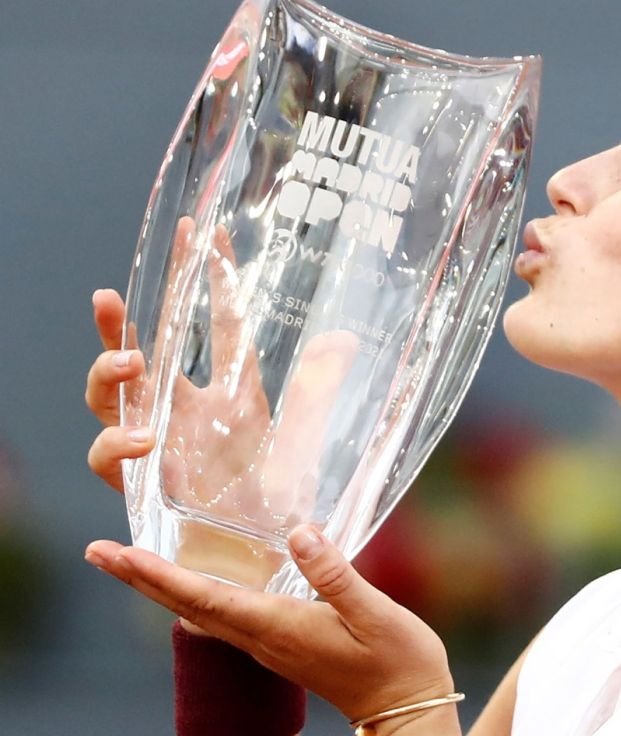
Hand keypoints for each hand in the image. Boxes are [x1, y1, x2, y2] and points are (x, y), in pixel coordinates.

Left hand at [85, 525, 460, 731]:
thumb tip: (300, 533)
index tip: (117, 553)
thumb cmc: (397, 660)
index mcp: (277, 627)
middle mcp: (262, 639)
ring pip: (201, 613)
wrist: (407, 706)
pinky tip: (192, 584)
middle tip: (97, 551)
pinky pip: (223, 617)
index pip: (204, 598)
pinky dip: (195, 595)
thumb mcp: (374, 612)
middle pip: (187, 606)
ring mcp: (269, 644)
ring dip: (161, 587)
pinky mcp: (281, 643)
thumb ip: (335, 574)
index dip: (158, 574)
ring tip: (131, 563)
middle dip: (140, 578)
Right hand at [86, 217, 356, 534]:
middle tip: (110, 294)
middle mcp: (186, 411)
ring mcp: (160, 445)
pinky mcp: (145, 482)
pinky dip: (120, 444)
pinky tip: (145, 439)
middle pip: (141, 354)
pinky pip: (112, 457)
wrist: (263, 560)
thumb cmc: (282, 501)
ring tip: (130, 362)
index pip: (216, 324)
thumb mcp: (305, 439)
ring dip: (108, 375)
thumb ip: (317, 391)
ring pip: (110, 400)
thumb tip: (344, 340)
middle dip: (119, 322)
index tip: (207, 230)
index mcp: (230, 391)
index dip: (210, 278)